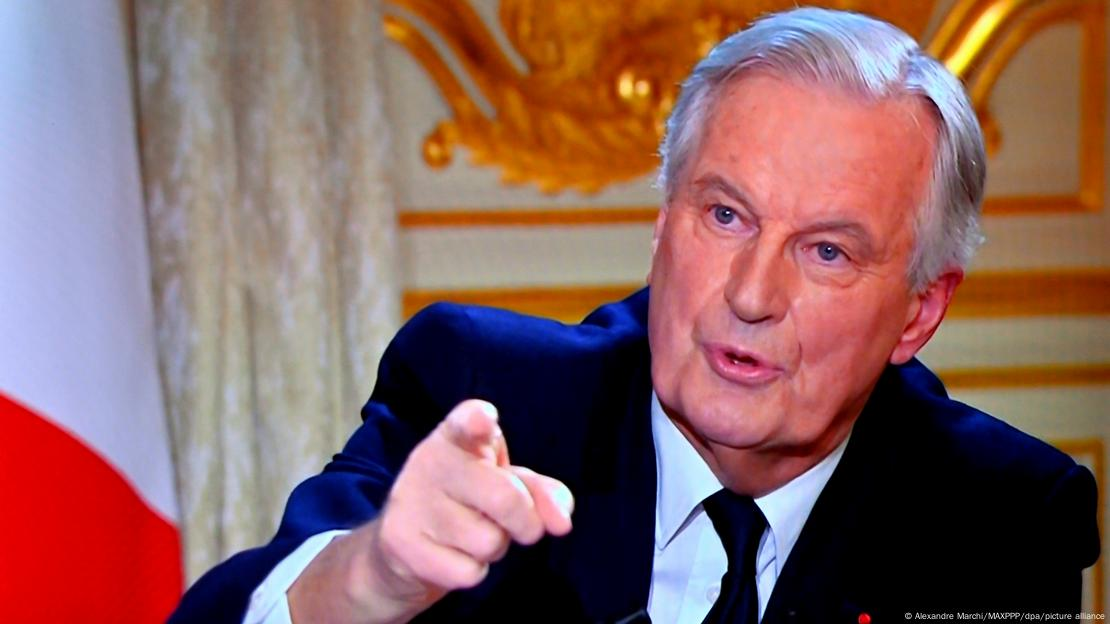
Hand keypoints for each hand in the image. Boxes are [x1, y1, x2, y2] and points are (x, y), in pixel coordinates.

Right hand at [288, 400, 574, 623]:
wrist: (401, 546)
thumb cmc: (467, 502)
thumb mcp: (507, 484)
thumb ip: (542, 493)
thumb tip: (562, 522)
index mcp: (457, 437)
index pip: (466, 421)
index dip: (478, 420)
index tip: (485, 419)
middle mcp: (430, 461)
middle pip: (505, 498)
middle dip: (527, 522)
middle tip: (520, 526)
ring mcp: (411, 502)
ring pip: (489, 542)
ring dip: (494, 548)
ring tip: (472, 533)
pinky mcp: (400, 542)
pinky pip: (468, 572)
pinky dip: (472, 571)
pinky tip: (451, 554)